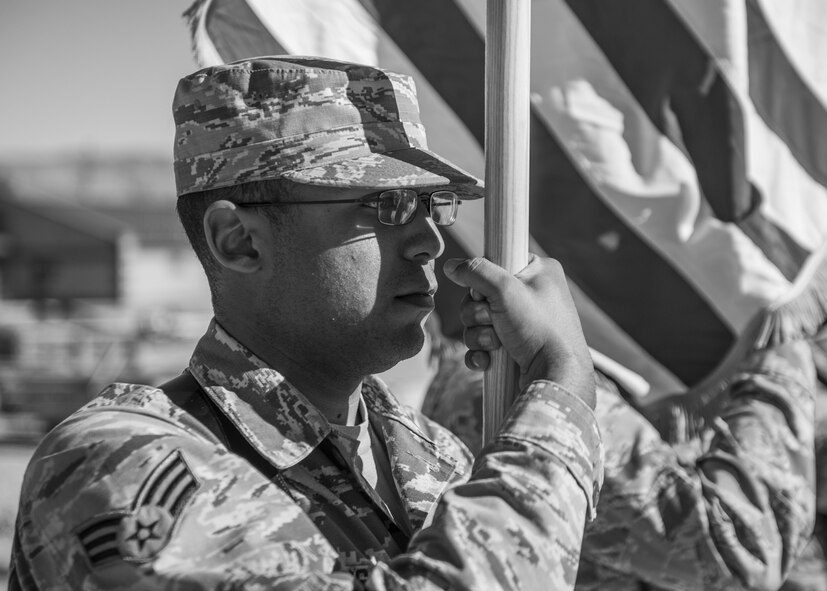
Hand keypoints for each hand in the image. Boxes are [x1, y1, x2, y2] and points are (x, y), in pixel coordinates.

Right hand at [443, 255, 594, 407]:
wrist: (555, 376)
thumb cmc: (539, 329)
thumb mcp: (505, 290)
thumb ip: (476, 272)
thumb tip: (451, 266)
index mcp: (539, 273)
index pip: (498, 263)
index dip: (485, 280)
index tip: (487, 292)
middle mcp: (532, 296)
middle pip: (481, 296)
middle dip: (477, 313)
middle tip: (491, 320)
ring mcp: (524, 324)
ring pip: (479, 323)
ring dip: (478, 335)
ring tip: (494, 344)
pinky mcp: (515, 349)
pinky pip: (484, 346)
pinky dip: (481, 353)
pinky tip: (487, 361)